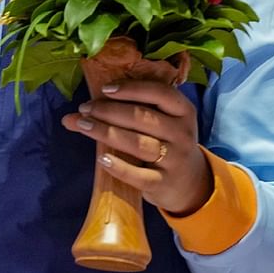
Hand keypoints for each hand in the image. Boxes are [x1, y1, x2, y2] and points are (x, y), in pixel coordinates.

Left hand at [61, 80, 210, 213]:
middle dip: (109, 111)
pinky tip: (102, 159)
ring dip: (106, 132)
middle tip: (85, 108)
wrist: (191, 184)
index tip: (104, 89)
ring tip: (82, 125)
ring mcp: (175, 160)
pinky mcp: (163, 183)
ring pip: (138, 143)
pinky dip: (119, 167)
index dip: (131, 89)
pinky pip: (139, 175)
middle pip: (142, 117)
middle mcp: (182, 133)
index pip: (159, 93)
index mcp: (184, 111)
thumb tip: (85, 105)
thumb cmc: (168, 144)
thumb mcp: (165, 122)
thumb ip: (134, 109)